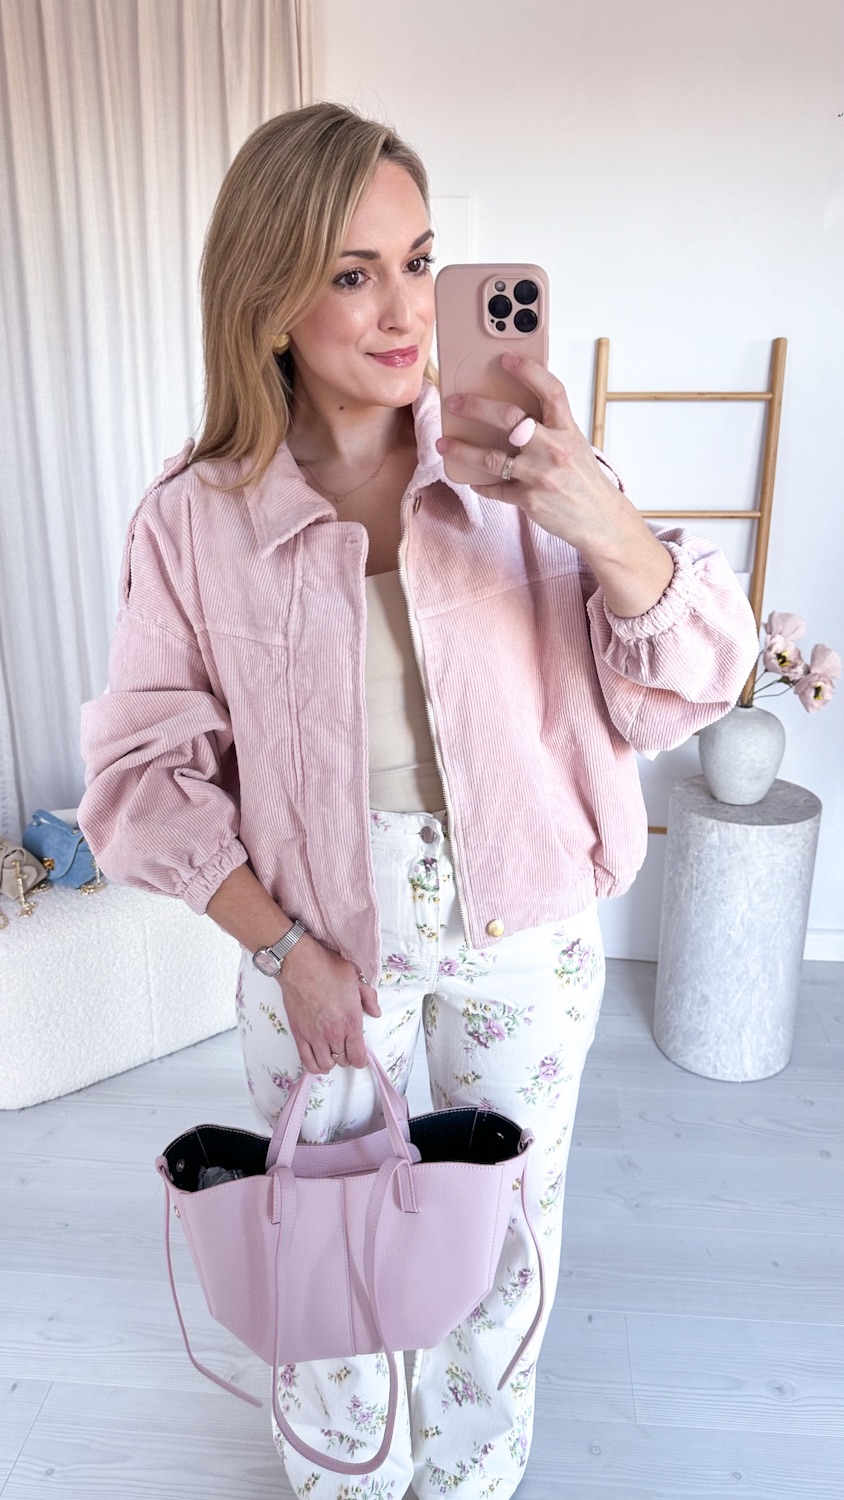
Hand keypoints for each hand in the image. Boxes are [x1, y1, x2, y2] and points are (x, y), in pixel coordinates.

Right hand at [278, 934, 381, 1073]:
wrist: (300, 964)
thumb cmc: (328, 967)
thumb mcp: (356, 978)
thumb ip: (369, 998)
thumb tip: (376, 1012)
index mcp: (351, 1021)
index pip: (358, 1056)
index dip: (361, 1060)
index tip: (360, 1056)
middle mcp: (334, 1033)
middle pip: (343, 1061)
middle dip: (346, 1057)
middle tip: (345, 1047)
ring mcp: (315, 1036)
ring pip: (325, 1065)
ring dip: (330, 1062)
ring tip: (331, 1052)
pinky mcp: (299, 1035)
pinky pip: (307, 1061)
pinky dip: (314, 1065)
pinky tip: (318, 1059)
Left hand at [435, 352, 673, 615]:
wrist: (601, 520)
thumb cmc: (583, 479)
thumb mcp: (575, 446)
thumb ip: (549, 428)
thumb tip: (511, 412)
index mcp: (568, 430)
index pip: (551, 391)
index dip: (529, 371)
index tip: (505, 359)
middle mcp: (555, 450)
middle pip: (510, 419)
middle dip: (476, 407)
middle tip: (454, 402)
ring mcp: (541, 476)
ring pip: (491, 458)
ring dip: (462, 449)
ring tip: (443, 443)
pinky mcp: (530, 501)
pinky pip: (495, 489)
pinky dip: (479, 483)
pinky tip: (468, 477)